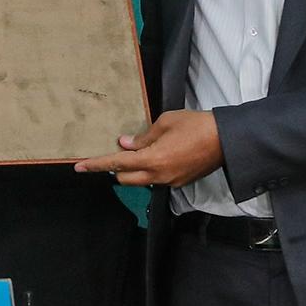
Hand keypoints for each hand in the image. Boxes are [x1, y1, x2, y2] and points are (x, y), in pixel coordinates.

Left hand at [73, 110, 222, 188]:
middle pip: (125, 178)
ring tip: (140, 151)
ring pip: (141, 180)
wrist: (226, 139)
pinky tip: (158, 155)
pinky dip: (150, 170)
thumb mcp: (165, 123)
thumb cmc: (195, 125)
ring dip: (134, 170)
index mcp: (153, 159)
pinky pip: (157, 179)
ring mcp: (171, 182)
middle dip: (115, 168)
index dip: (96, 165)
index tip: (79, 166)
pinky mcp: (180, 182)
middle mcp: (159, 175)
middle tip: (117, 152)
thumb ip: (142, 137)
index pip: (117, 164)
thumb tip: (124, 144)